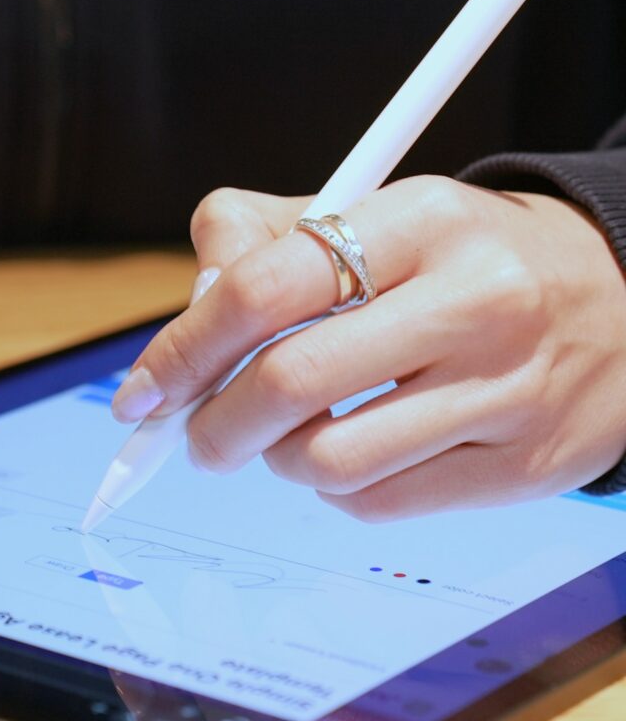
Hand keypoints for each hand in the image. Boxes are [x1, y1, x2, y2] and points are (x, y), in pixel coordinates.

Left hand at [111, 176, 625, 518]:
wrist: (616, 297)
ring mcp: (507, 391)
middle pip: (288, 383)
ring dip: (277, 458)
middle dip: (212, 424)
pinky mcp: (524, 466)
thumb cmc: (461, 259)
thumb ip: (258, 240)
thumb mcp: (371, 216)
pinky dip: (334, 489)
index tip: (141, 394)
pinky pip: (378, 505)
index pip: (264, 288)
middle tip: (194, 435)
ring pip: (328, 460)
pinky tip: (348, 455)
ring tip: (287, 435)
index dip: (182, 350)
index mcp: (421, 220)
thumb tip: (184, 313)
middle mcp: (474, 301)